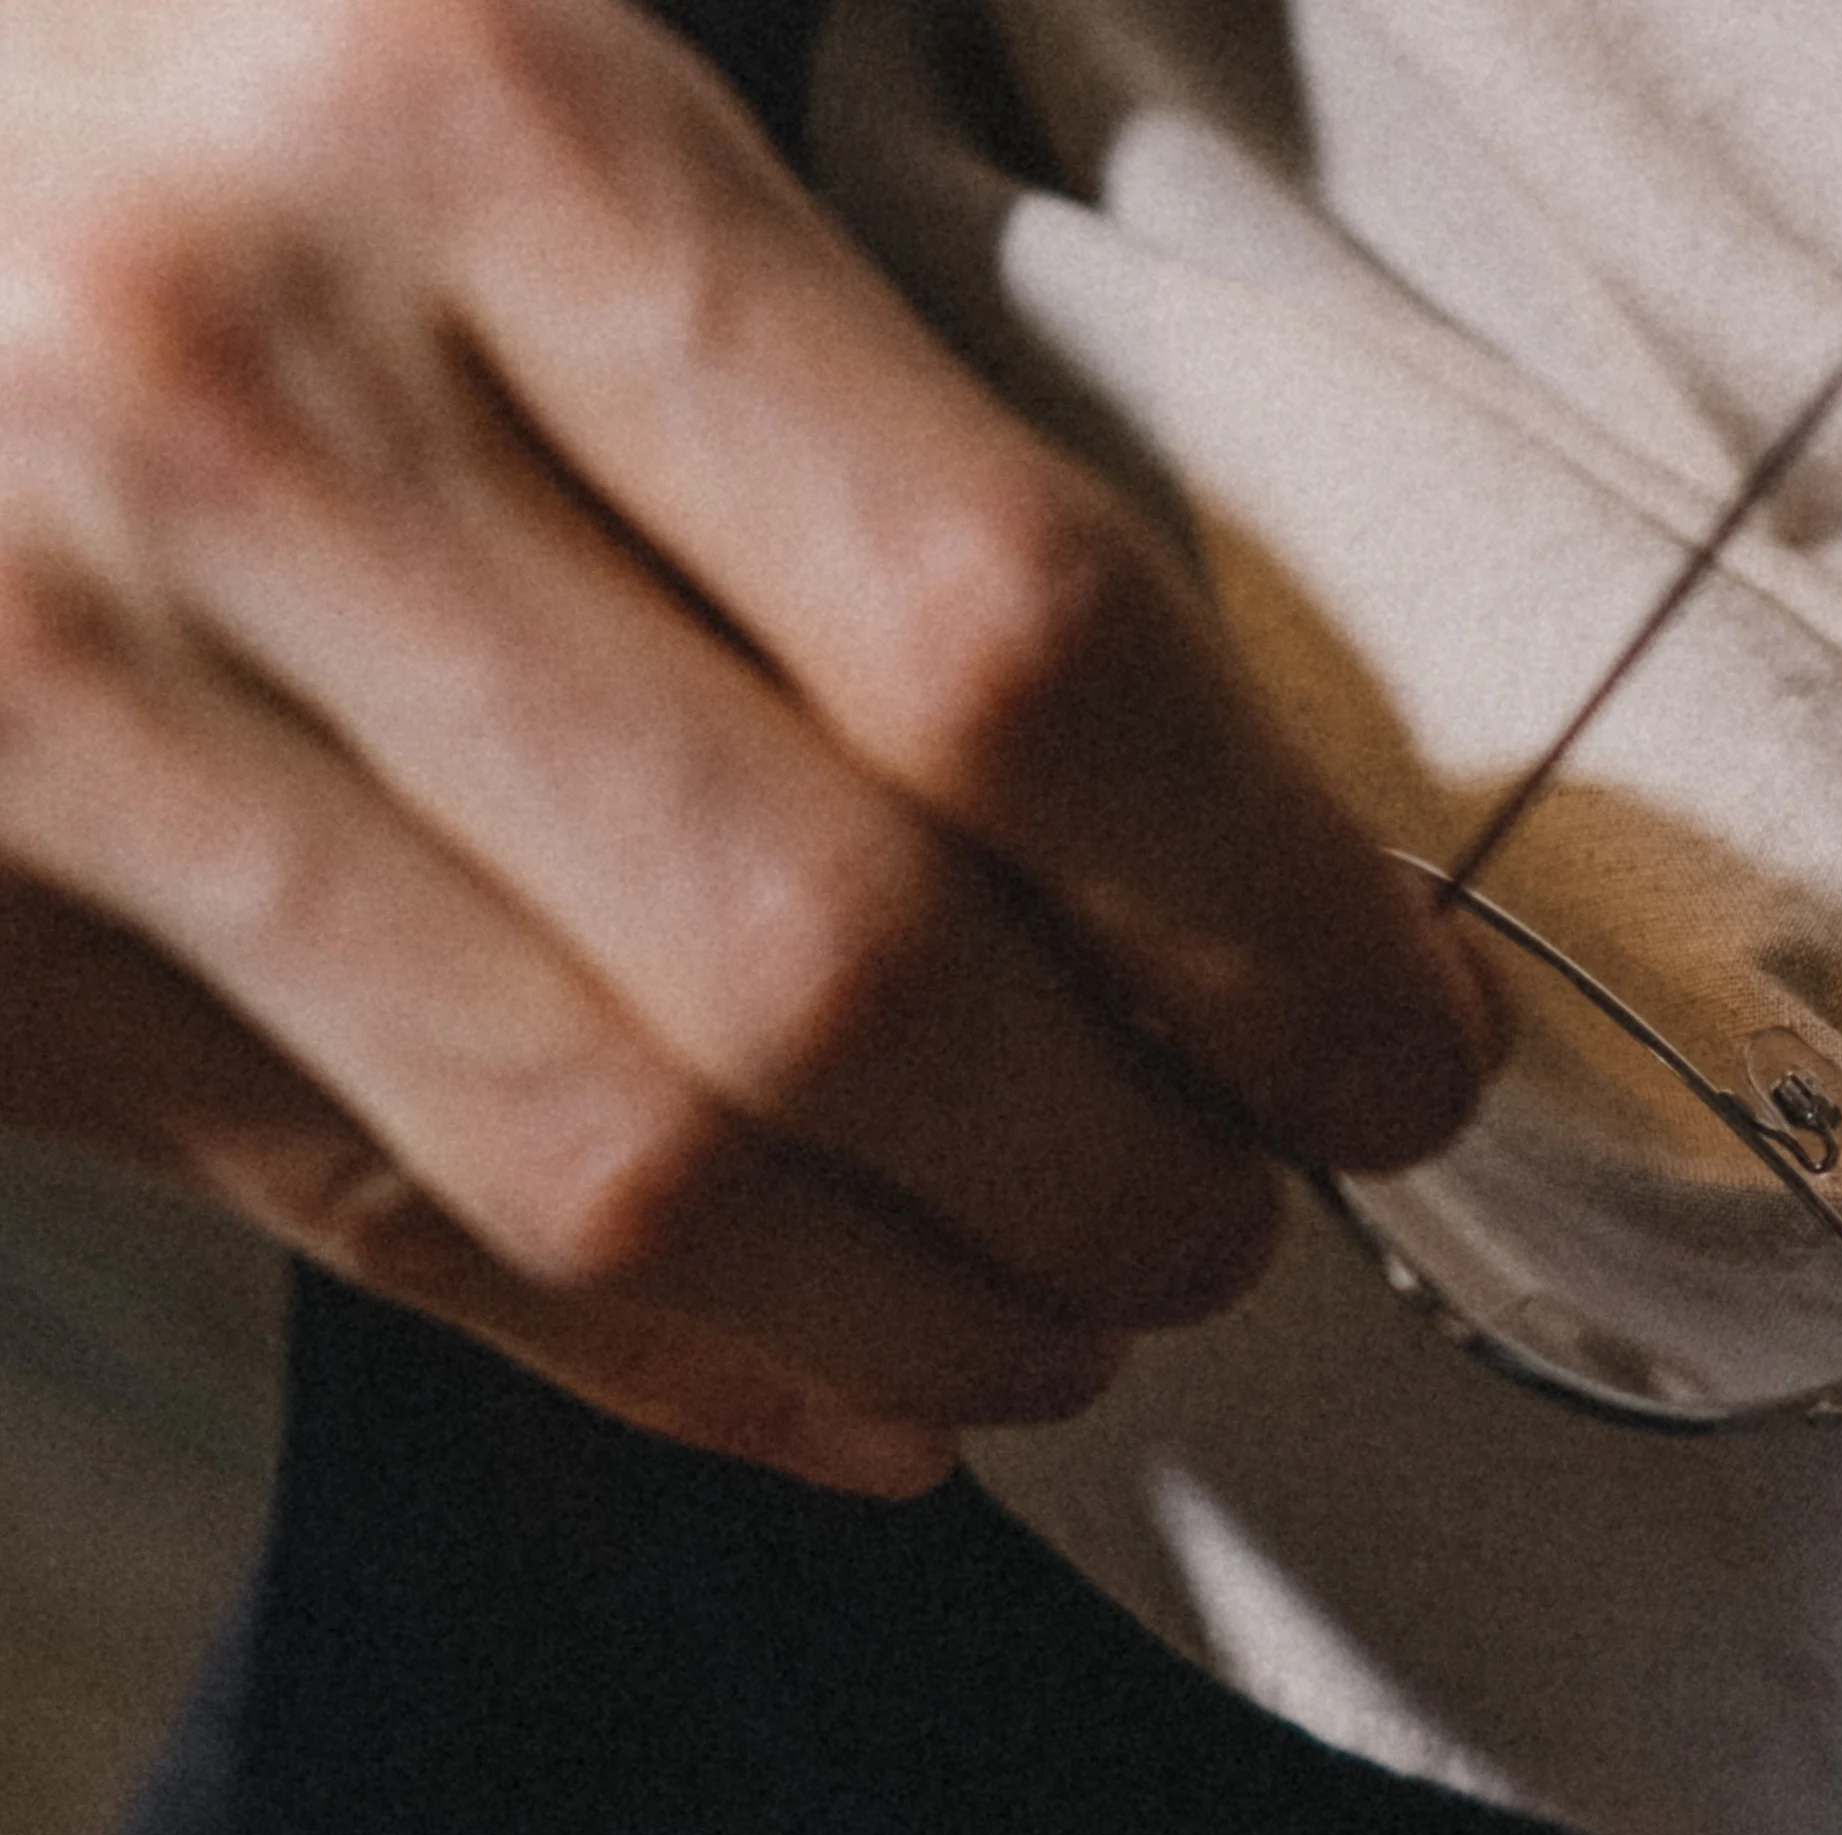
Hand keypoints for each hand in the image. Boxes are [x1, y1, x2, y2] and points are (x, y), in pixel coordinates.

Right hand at [0, 0, 1493, 1491]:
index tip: (1405, 1039)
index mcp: (482, 130)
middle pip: (835, 960)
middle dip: (1129, 1164)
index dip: (1270, 915)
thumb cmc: (225, 75)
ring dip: (938, 1301)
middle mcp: (246, 416)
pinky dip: (677, 1360)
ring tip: (1102, 1310)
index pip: (1008, 642)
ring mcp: (60, 690)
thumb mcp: (527, 48)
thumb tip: (1227, 788)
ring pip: (620, 1156)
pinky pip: (380, 1222)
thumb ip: (837, 350)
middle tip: (1263, 1207)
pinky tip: (875, 1392)